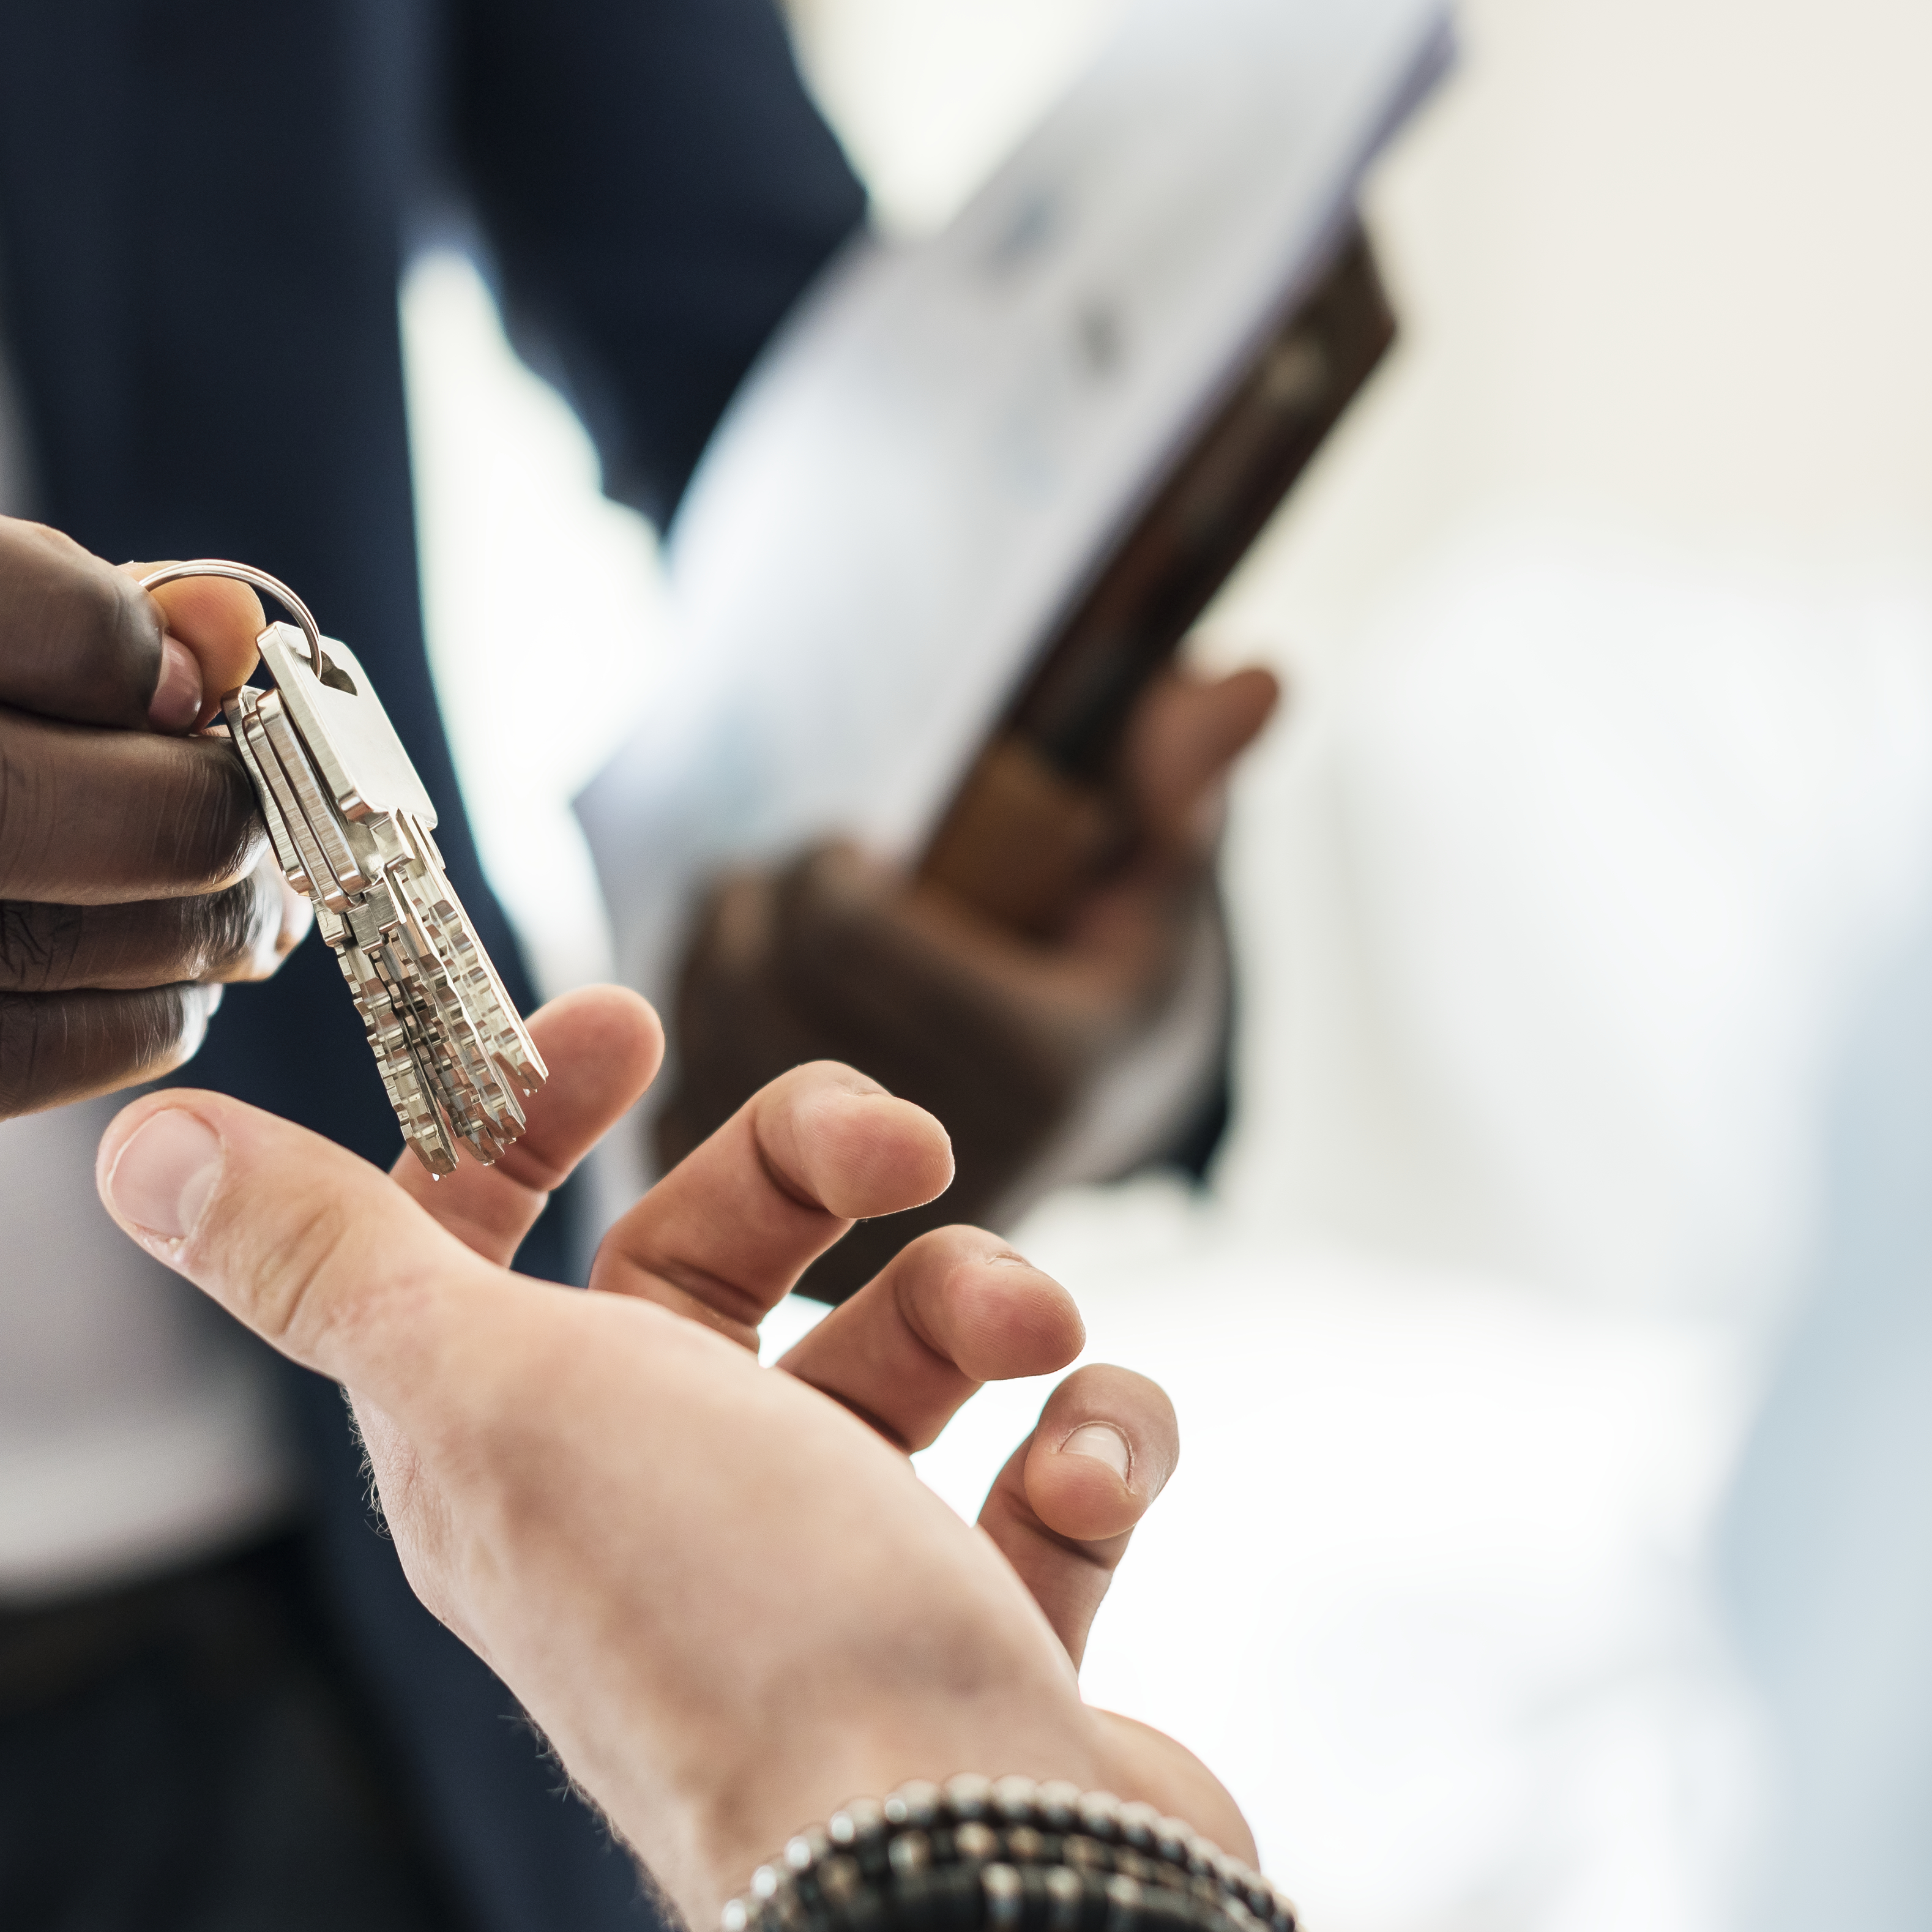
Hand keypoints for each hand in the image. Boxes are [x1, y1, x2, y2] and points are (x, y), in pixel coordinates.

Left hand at [93, 985, 1242, 1925]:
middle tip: (908, 1150)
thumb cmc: (725, 1617)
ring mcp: (826, 1585)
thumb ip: (324, 1260)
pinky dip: (1091, 1443)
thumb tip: (136, 1146)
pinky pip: (1047, 1483)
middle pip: (714, 1268)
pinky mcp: (978, 1647)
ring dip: (979, 1297)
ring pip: (903, 1358)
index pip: (479, 1241)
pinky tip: (1086, 1469)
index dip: (528, 1115)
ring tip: (1030, 1334)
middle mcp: (654, 1514)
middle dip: (817, 1170)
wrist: (957, 1880)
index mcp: (507, 1453)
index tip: (629, 1024)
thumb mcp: (486, 1392)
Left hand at [661, 663, 1278, 1298]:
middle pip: (759, 974)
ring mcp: (860, 1222)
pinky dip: (693, 1040)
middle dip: (764, 899)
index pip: (843, 928)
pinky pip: (676, 1105)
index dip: (826, 864)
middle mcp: (949, 1163)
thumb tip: (1255, 679)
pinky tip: (743, 1008)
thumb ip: (1183, 783)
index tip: (857, 852)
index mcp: (1041, 1071)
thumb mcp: (1159, 884)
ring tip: (773, 931)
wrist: (1075, 1131)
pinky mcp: (784, 1253)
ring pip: (703, 1036)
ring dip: (715, 955)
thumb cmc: (1111, 977)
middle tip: (801, 881)